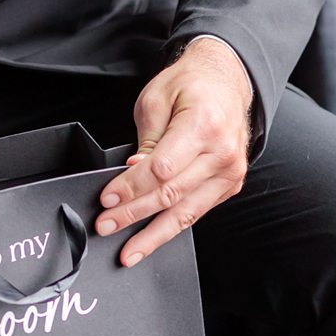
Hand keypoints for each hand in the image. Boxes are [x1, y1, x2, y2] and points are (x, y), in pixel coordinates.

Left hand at [95, 38, 251, 266]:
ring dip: (153, 235)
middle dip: (133, 214)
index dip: (131, 188)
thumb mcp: (157, 100)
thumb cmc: (191, 86)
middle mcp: (222, 153)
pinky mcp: (229, 185)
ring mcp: (229, 172)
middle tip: (106, 225)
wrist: (226, 82)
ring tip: (129, 253)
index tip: (107, 198)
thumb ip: (147, 142)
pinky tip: (153, 239)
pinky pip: (197, 212)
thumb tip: (133, 174)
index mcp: (204, 125)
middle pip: (170, 194)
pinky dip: (172, 227)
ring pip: (186, 213)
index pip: (161, 170)